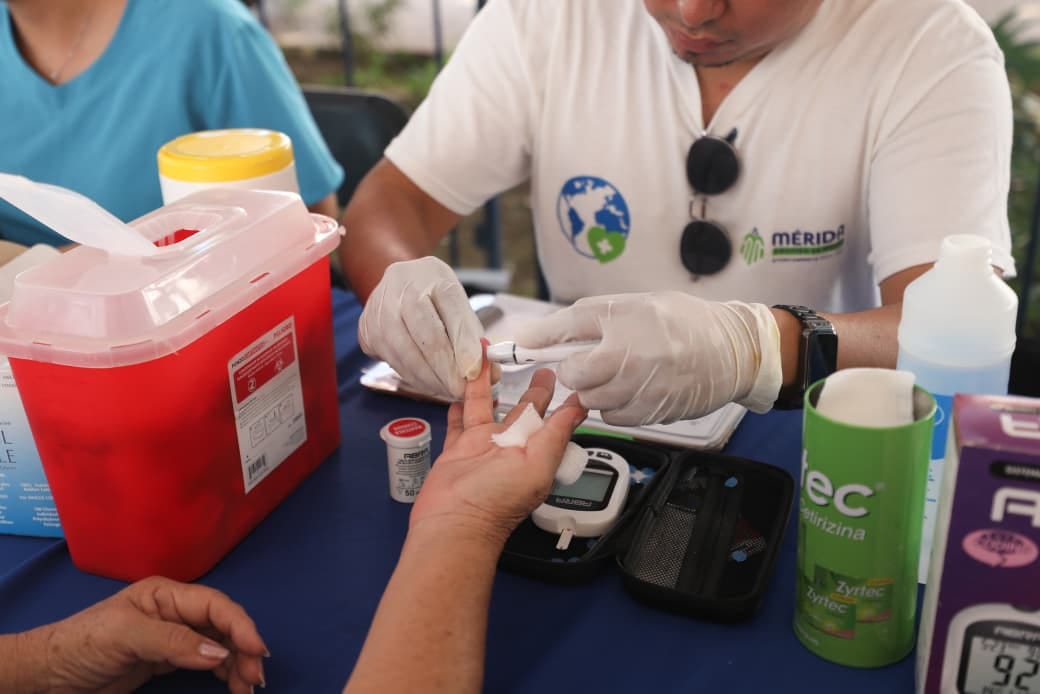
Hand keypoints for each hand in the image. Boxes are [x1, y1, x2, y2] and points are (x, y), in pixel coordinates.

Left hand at [26, 576, 266, 692]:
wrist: (47, 676)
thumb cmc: (81, 644)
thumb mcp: (125, 636)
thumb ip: (172, 641)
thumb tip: (220, 653)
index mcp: (166, 594)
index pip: (214, 605)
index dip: (240, 625)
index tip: (257, 650)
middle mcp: (174, 612)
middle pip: (222, 625)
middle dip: (243, 648)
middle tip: (255, 678)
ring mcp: (172, 637)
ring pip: (217, 645)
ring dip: (236, 664)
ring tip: (247, 687)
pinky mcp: (166, 660)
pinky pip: (205, 662)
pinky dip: (222, 672)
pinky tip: (232, 684)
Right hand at [358, 256, 482, 399]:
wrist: (397, 281)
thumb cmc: (434, 295)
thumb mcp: (459, 305)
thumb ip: (474, 338)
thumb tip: (488, 375)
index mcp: (435, 275)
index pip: (454, 314)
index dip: (465, 348)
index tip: (475, 374)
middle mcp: (403, 287)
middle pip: (428, 338)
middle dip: (448, 372)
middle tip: (462, 392)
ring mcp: (379, 307)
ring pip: (407, 355)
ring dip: (430, 380)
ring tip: (447, 391)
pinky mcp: (366, 328)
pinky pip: (392, 361)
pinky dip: (413, 377)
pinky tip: (428, 383)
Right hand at [410, 355, 587, 544]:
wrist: (453, 522)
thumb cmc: (498, 500)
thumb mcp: (537, 465)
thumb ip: (556, 434)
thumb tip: (581, 407)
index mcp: (535, 451)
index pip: (553, 417)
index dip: (561, 397)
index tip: (569, 373)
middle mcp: (511, 446)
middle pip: (521, 407)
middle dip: (530, 386)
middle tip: (537, 362)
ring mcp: (483, 445)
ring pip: (486, 404)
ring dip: (486, 381)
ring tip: (487, 354)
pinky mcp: (458, 447)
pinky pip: (459, 419)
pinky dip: (459, 401)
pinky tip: (460, 383)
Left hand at [513, 291, 782, 424]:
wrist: (733, 350)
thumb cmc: (683, 322)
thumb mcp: (637, 304)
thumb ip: (591, 319)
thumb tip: (543, 332)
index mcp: (624, 317)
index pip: (566, 327)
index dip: (538, 337)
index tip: (519, 344)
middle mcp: (629, 353)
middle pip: (573, 374)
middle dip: (575, 370)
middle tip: (590, 362)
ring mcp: (640, 386)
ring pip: (591, 399)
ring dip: (595, 390)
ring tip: (619, 374)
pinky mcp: (651, 412)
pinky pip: (613, 416)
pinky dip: (615, 406)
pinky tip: (633, 390)